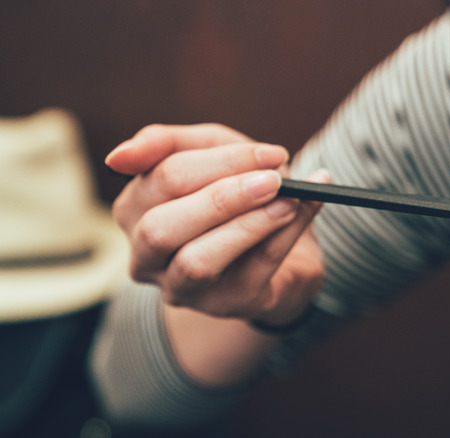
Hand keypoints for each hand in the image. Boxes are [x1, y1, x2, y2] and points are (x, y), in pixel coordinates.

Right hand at [107, 123, 327, 324]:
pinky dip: (284, 237)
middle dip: (222, 199)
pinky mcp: (224, 305)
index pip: (160, 179)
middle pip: (162, 228)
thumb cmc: (235, 192)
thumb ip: (170, 143)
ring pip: (197, 261)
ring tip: (289, 201)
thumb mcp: (210, 153)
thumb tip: (121, 155)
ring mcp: (182, 287)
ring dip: (248, 226)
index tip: (270, 154)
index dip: (218, 162)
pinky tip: (304, 211)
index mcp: (135, 210)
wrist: (281, 242)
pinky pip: (251, 272)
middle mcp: (146, 256)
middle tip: (274, 180)